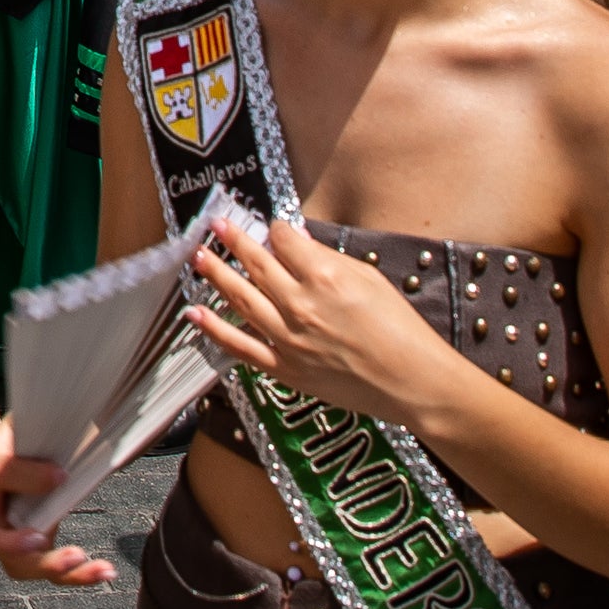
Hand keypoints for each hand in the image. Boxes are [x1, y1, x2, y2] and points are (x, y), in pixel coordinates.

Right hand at [0, 434, 113, 588]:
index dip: (28, 477)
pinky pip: (47, 570)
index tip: (63, 475)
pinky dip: (76, 576)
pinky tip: (104, 570)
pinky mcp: (33, 547)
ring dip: (51, 568)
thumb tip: (91, 435)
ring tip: (91, 563)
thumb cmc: (44, 427)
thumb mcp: (44, 416)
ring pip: (15, 565)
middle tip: (41, 540)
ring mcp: (8, 529)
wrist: (47, 443)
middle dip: (8, 545)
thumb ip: (58, 424)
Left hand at [181, 208, 471, 432]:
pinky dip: (214, 330)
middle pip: (256, 265)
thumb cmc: (400, 330)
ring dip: (215, 275)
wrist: (412, 382)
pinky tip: (195, 315)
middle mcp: (301, 305)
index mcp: (324, 277)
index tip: (270, 227)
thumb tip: (299, 243)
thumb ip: (329, 259)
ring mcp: (289, 339)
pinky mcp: (286, 369)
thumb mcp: (370, 279)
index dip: (275, 230)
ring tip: (198, 257)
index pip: (284, 241)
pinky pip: (241, 347)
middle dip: (232, 242)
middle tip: (215, 226)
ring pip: (241, 299)